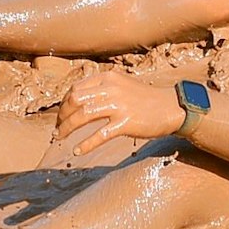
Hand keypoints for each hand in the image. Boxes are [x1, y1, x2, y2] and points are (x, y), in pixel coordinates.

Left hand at [54, 71, 183, 157]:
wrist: (171, 107)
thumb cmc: (145, 99)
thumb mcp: (122, 85)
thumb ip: (102, 88)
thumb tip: (77, 100)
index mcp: (108, 78)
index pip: (76, 88)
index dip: (64, 103)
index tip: (60, 115)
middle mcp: (111, 89)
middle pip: (75, 100)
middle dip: (62, 115)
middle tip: (57, 128)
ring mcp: (119, 105)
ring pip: (83, 116)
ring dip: (67, 128)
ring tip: (60, 138)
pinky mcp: (126, 123)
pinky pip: (99, 135)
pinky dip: (85, 144)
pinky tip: (76, 151)